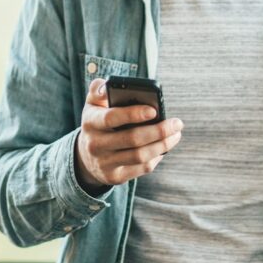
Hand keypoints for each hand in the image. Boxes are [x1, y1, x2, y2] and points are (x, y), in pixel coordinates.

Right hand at [74, 77, 183, 194]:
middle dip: (159, 131)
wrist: (85, 156)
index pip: (111, 117)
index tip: (154, 110)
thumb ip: (99, 90)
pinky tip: (164, 148)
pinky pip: (141, 168)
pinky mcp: (114, 177)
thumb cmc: (97, 122)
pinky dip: (156, 157)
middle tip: (177, 123)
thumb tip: (108, 86)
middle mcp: (95, 144)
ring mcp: (104, 163)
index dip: (133, 114)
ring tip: (176, 134)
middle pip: (132, 139)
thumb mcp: (92, 104)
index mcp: (90, 122)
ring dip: (162, 145)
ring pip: (140, 156)